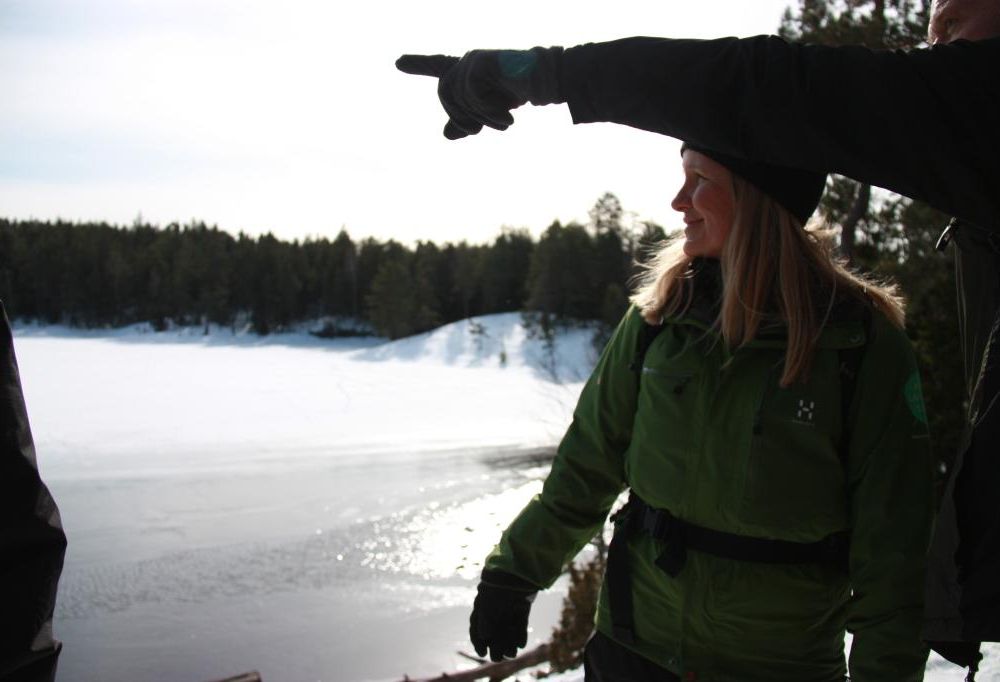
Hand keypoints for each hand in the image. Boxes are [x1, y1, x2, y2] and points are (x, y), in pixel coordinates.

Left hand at [395, 47, 563, 139]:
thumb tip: (447, 135)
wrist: (543, 84)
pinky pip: (471, 94)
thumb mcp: (487, 114)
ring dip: (482, 117)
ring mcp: (472, 60)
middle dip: (462, 116)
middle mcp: (466, 62)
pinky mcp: (480, 62)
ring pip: (459, 96)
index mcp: (465, 72)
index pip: (437, 66)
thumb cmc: (516, 96)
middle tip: (479, 130)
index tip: (398, 62)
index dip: (418, 64)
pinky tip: (507, 113)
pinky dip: (489, 110)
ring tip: (505, 122)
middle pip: (445, 93)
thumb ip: (467, 122)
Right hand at [468, 569, 538, 660]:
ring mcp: (509, 608)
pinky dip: (520, 635)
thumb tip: (484, 637)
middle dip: (495, 646)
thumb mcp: (488, 606)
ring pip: (507, 630)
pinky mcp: (522, 607)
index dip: (478, 642)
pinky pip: (520, 624)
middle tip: (498, 658)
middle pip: (493, 632)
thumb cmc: (498, 588)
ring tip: (512, 653)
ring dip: (509, 643)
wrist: (517, 571)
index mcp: (482, 607)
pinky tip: (521, 644)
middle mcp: (495, 609)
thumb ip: (485, 623)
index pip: (477, 628)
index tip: (483, 652)